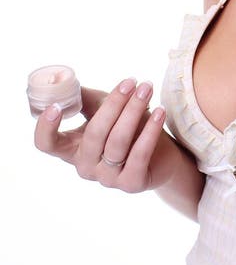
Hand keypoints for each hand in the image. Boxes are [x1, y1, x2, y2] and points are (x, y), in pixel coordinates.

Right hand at [33, 78, 180, 192]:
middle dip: (114, 104)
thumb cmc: (126, 128)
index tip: (56, 106)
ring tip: (146, 88)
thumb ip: (84, 99)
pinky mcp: (131, 183)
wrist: (161, 157)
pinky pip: (140, 153)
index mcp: (71, 149)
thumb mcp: (102, 111)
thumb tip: (69, 80)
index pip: (47, 144)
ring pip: (118, 141)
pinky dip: (150, 130)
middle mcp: (85, 167)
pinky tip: (159, 111)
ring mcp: (107, 179)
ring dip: (134, 110)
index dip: (46, 128)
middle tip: (131, 81)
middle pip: (94, 134)